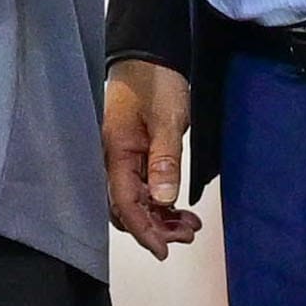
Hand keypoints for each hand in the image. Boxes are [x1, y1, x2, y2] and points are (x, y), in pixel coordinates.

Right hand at [101, 57, 202, 253]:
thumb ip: (164, 160)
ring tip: (190, 225)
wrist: (149, 54)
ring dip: (161, 216)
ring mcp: (124, 156)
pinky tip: (179, 206)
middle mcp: (115, 159)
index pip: (125, 204)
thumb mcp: (166, 119)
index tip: (163, 250)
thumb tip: (163, 199)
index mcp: (117, 152)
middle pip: (128, 207)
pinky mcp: (135, 152)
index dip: (144, 230)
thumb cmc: (154, 81)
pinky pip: (143, 185)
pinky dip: (160, 200)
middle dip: (155, 227)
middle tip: (187, 234)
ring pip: (137, 199)